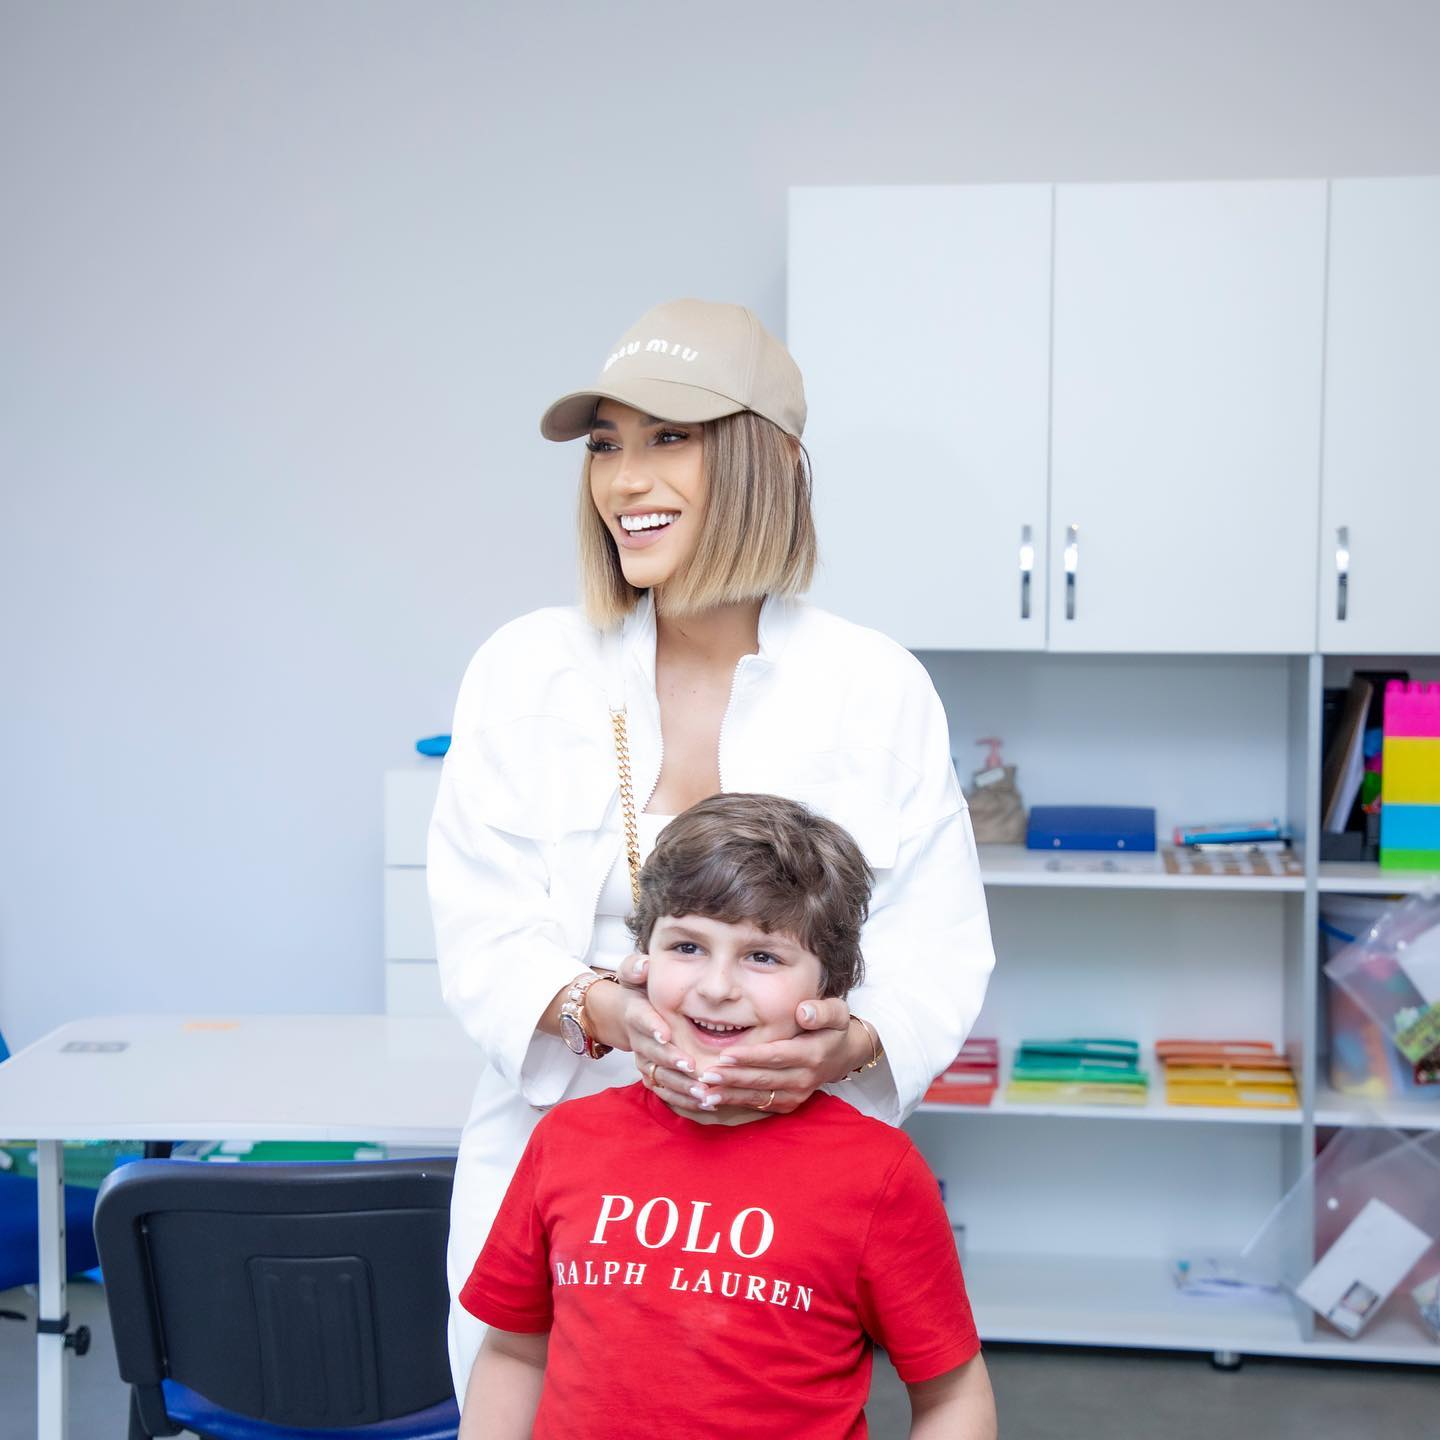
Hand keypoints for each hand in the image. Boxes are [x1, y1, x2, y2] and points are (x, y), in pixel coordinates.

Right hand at [589, 953, 703, 1107]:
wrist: (624, 1015)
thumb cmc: (638, 990)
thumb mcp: (633, 974)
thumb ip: (635, 967)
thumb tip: (643, 965)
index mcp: (635, 1012)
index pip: (641, 1018)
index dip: (652, 1026)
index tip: (666, 1033)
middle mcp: (638, 1039)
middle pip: (652, 1052)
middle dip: (671, 1060)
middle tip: (692, 1067)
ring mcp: (644, 1059)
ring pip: (658, 1075)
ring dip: (679, 1084)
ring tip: (702, 1091)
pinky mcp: (651, 1074)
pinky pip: (663, 1089)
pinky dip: (680, 1097)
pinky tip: (702, 1102)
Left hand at [685, 997, 858, 1114]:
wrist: (843, 1056)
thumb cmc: (833, 1028)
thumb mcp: (837, 1013)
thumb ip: (822, 1011)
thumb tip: (804, 1012)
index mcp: (811, 1055)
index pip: (775, 1056)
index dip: (749, 1057)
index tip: (725, 1055)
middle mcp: (803, 1079)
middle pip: (762, 1079)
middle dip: (732, 1078)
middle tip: (705, 1075)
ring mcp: (796, 1094)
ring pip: (758, 1095)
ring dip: (730, 1094)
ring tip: (703, 1092)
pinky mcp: (788, 1104)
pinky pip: (758, 1104)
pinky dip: (735, 1102)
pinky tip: (714, 1099)